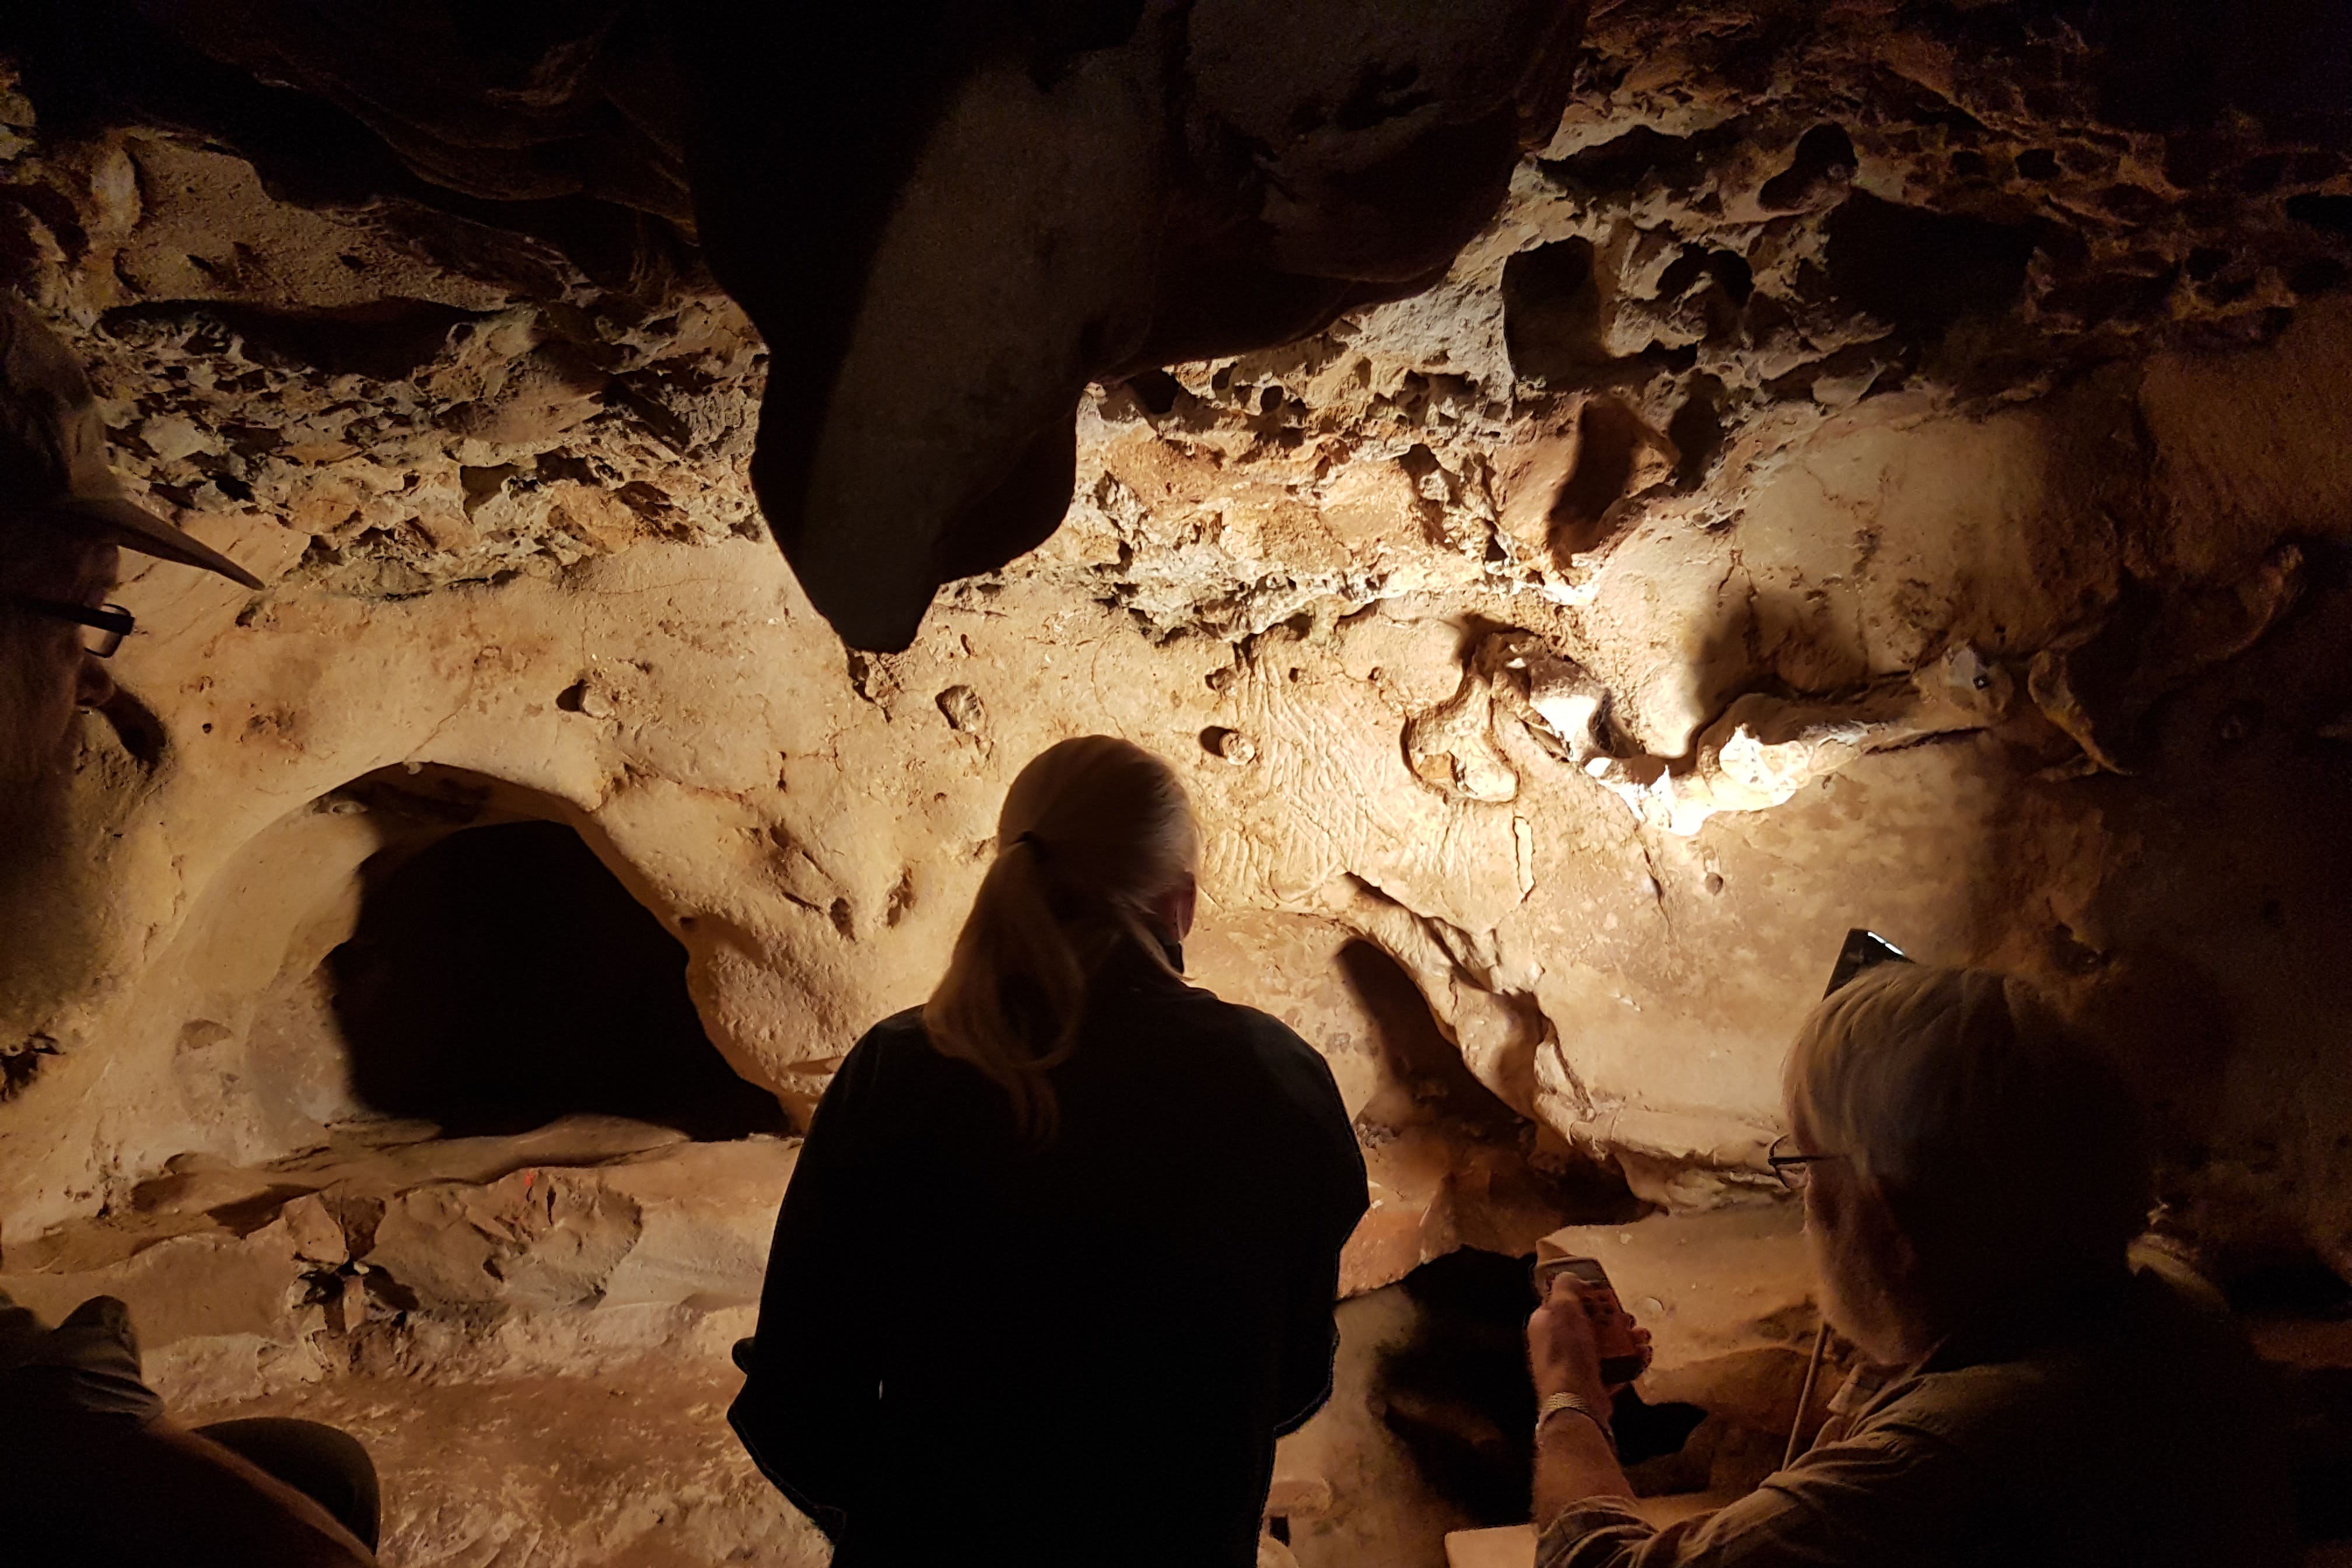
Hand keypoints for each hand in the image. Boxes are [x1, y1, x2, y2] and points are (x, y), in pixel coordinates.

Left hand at [1527, 1275, 1651, 1404]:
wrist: (1576, 1402)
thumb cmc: (1566, 1354)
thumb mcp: (1563, 1309)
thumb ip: (1565, 1288)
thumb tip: (1570, 1276)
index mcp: (1545, 1324)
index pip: (1565, 1303)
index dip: (1586, 1296)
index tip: (1606, 1295)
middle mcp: (1557, 1345)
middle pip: (1590, 1324)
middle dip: (1614, 1319)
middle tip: (1629, 1318)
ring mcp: (1575, 1366)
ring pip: (1605, 1346)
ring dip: (1627, 1339)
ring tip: (1643, 1337)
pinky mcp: (1593, 1384)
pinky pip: (1615, 1368)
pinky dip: (1631, 1361)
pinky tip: (1643, 1355)